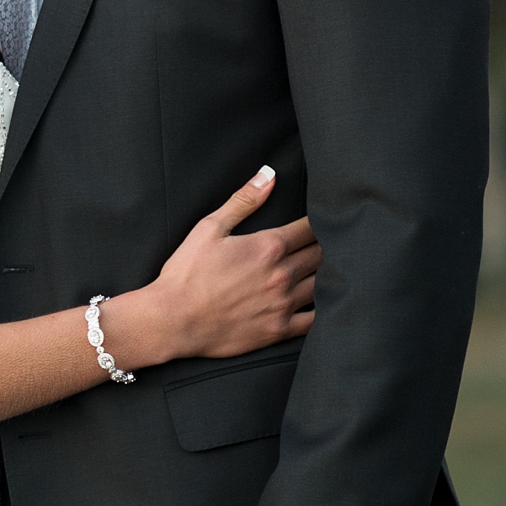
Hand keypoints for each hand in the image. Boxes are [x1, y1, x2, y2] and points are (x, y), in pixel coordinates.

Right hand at [127, 167, 320, 364]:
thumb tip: (269, 176)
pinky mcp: (279, 329)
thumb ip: (243, 201)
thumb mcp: (208, 228)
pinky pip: (315, 320)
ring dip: (329, 275)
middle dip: (326, 246)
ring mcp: (283, 304)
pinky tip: (324, 302)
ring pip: (323, 284)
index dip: (319, 222)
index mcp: (267, 246)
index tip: (323, 220)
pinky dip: (325, 309)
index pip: (309, 228)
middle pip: (321, 255)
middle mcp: (281, 274)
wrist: (173, 319)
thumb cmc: (186, 272)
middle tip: (330, 242)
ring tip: (332, 269)